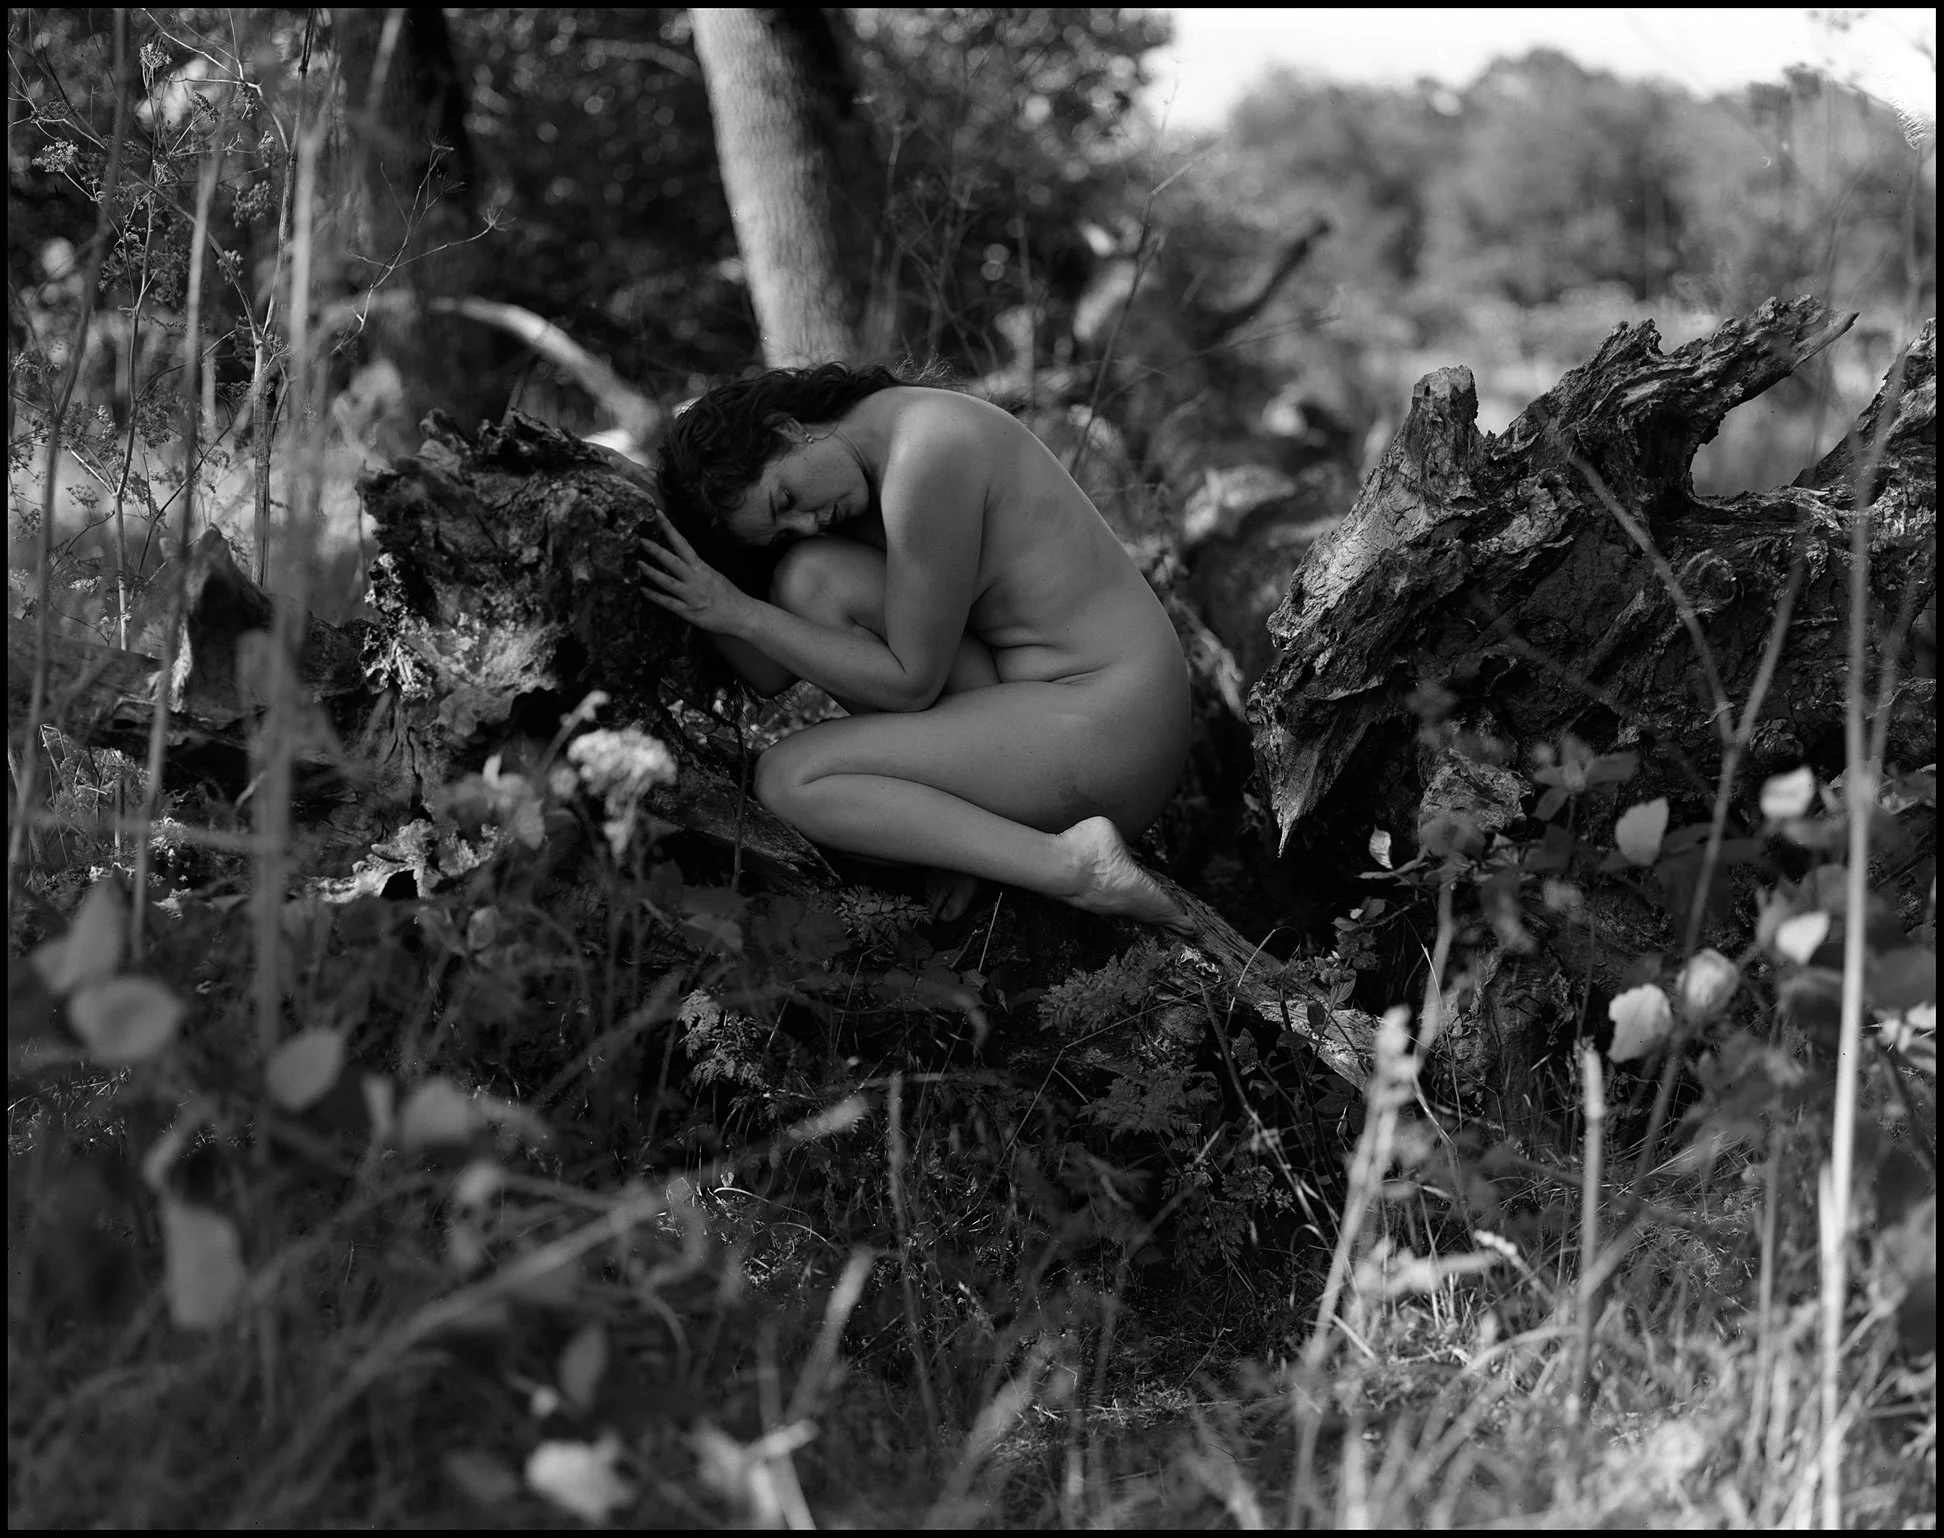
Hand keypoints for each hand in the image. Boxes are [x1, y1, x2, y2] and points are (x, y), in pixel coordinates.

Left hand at [639, 511, 749, 633]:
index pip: (683, 544)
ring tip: (637, 563)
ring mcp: (692, 596)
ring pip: (668, 582)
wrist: (744, 615)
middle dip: (656, 549)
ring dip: (651, 572)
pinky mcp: (689, 612)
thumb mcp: (714, 576)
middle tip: (640, 539)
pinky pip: (669, 603)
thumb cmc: (730, 596)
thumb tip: (681, 560)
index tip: (658, 515)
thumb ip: (697, 569)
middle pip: (673, 560)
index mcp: (702, 568)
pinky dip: (655, 596)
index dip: (669, 529)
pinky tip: (642, 590)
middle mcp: (696, 579)